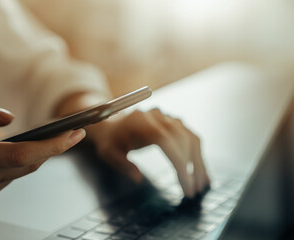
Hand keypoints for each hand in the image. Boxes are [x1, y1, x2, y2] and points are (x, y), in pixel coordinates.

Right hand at [0, 97, 85, 222]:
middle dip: (49, 148)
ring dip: (18, 158)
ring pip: (13, 175)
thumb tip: (9, 119)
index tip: (76, 134)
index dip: (54, 146)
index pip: (22, 155)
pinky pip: (0, 186)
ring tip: (11, 143)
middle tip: (67, 133)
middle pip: (26, 165)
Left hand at [87, 109, 209, 197]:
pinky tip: (202, 172)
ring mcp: (168, 117)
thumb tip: (138, 179)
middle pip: (182, 139)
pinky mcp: (174, 122)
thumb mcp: (108, 153)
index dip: (178, 162)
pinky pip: (191, 137)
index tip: (185, 183)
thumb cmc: (110, 140)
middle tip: (193, 191)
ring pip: (191, 138)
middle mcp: (157, 116)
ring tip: (202, 185)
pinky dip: (198, 155)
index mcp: (140, 122)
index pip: (166, 140)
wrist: (112, 124)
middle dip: (191, 167)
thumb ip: (122, 165)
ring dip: (199, 162)